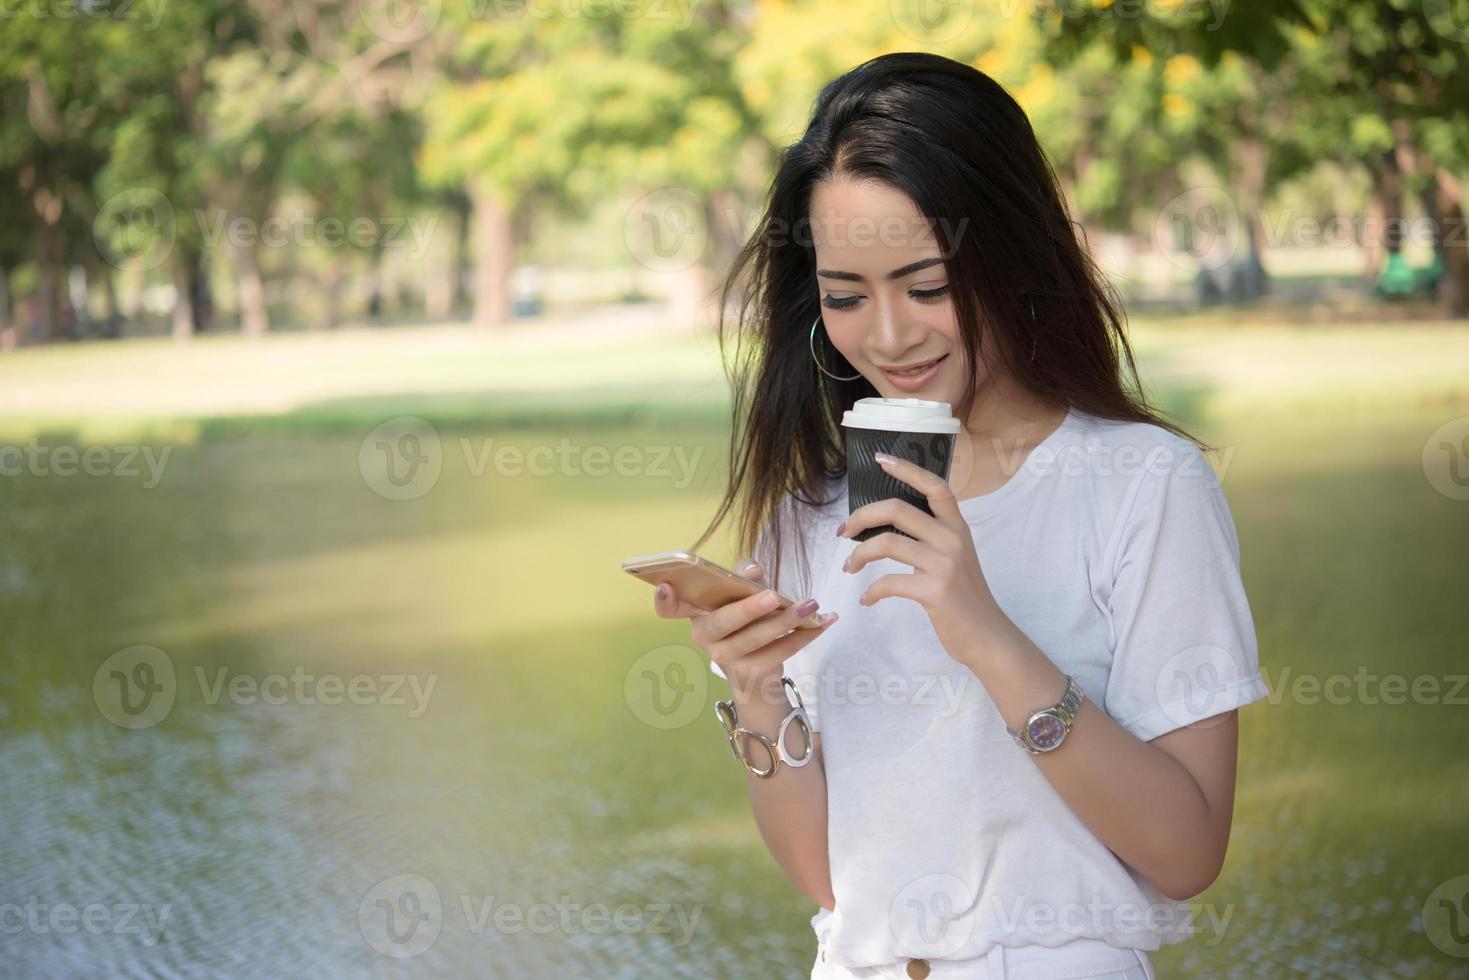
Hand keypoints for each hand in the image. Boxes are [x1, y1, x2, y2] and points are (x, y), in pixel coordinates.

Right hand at [652, 557, 836, 697]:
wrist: (755, 674)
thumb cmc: (745, 623)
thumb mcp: (741, 596)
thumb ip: (743, 577)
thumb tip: (753, 569)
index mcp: (696, 613)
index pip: (669, 608)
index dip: (663, 600)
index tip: (666, 587)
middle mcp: (704, 638)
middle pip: (724, 622)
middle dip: (749, 608)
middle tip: (773, 595)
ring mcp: (726, 659)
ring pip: (757, 639)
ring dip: (788, 621)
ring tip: (811, 605)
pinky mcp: (750, 674)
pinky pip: (780, 653)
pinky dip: (805, 635)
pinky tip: (824, 622)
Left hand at [837, 452, 1009, 667]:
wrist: (987, 636)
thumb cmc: (964, 597)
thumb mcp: (955, 557)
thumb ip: (931, 537)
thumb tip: (885, 525)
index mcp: (957, 526)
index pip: (934, 486)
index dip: (906, 469)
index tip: (879, 460)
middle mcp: (953, 538)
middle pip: (896, 509)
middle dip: (860, 517)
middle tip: (843, 532)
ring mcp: (945, 563)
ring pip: (886, 543)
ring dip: (858, 556)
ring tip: (850, 568)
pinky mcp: (935, 590)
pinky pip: (888, 582)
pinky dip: (871, 592)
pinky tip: (868, 599)